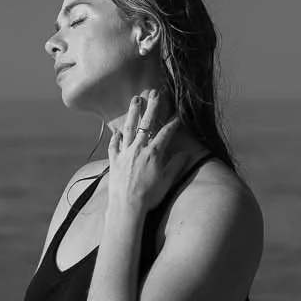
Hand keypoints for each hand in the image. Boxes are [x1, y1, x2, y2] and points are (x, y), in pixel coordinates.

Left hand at [104, 87, 185, 215]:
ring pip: (129, 128)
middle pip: (146, 123)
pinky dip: (116, 137)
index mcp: (153, 154)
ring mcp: (125, 153)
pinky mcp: (114, 161)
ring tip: (135, 99)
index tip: (177, 117)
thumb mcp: (167, 182)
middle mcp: (138, 149)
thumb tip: (186, 154)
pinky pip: (114, 145)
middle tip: (154, 92)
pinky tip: (117, 131)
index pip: (166, 134)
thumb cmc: (149, 197)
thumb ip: (176, 166)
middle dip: (152, 107)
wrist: (127, 207)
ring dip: (133, 113)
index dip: (173, 124)